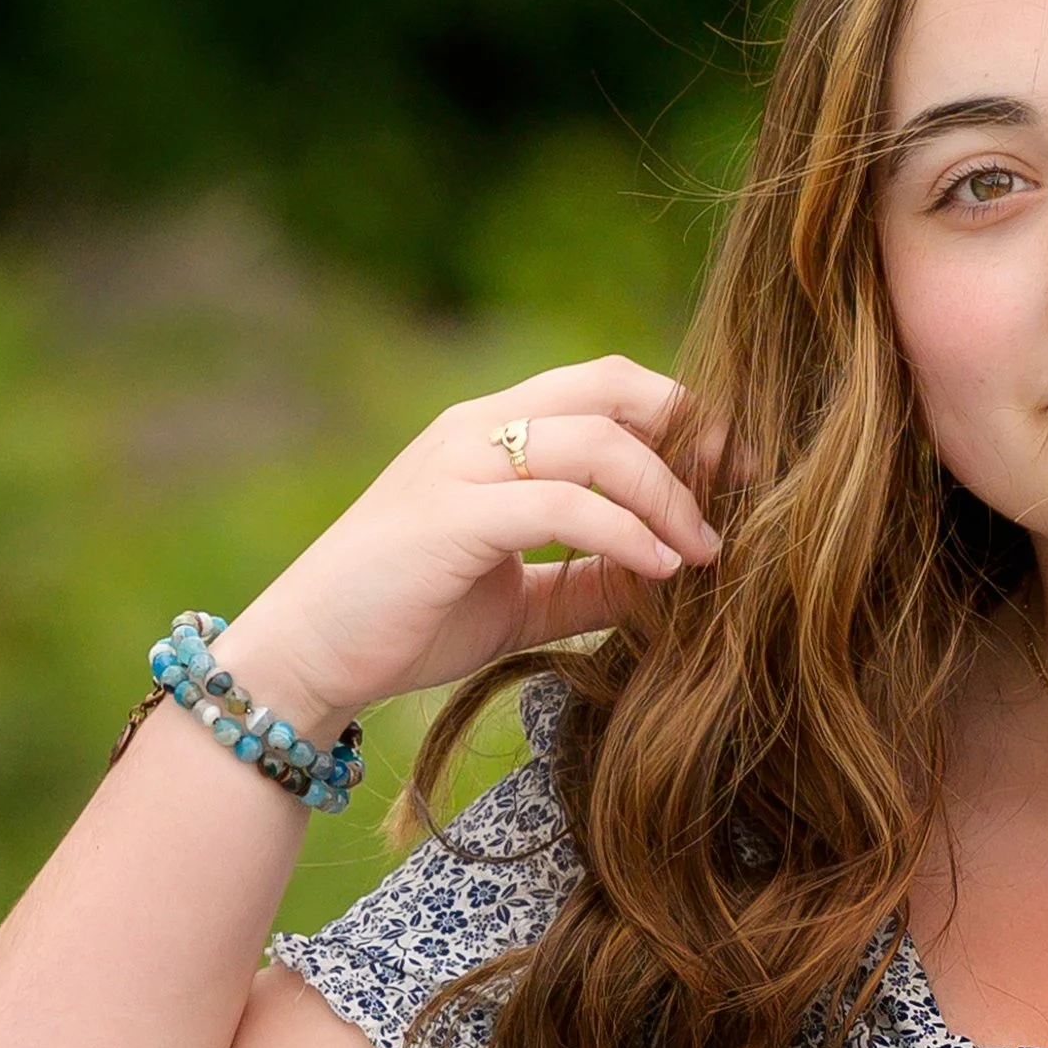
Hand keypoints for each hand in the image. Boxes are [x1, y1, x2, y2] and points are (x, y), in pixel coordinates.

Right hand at [209, 355, 731, 733]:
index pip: (608, 385)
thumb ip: (594, 578)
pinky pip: (560, 503)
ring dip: (667, 494)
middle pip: (612, 386)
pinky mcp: (448, 516)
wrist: (304, 662)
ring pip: (594, 440)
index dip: (682, 417)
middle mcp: (476, 430)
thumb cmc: (406, 622)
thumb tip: (679, 575)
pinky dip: (624, 532)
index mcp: (492, 432)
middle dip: (691, 432)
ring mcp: (457, 464)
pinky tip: (660, 570)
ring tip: (705, 550)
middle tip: (743, 490)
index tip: (738, 472)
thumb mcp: (522, 598)